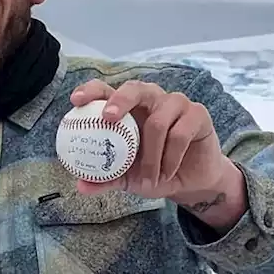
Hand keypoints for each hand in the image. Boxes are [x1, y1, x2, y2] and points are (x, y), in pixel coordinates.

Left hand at [70, 79, 247, 228]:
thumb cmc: (154, 172)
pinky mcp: (197, 114)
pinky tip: (166, 172)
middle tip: (108, 118)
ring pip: (158, 120)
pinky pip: (180, 133)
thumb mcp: (126, 179)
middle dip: (120, 100)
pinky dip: (170, 157)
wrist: (190, 182)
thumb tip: (81, 185)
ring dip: (151, 154)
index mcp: (127, 109)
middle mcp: (150, 99)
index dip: (91, 90)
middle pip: (135, 88)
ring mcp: (175, 104)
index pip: (106, 90)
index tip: (75, 101)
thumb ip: (105, 179)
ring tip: (148, 177)